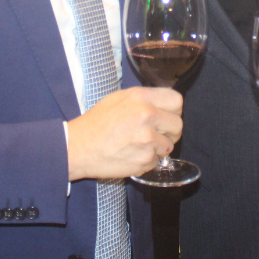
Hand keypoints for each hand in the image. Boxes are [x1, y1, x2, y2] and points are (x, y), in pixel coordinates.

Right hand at [66, 87, 182, 181]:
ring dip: (158, 148)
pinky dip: (147, 160)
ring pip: (169, 146)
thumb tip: (165, 102)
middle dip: (169, 132)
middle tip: (154, 134)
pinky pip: (157, 161)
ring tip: (138, 145)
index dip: (173, 110)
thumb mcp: (119, 98)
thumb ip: (144, 98)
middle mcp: (147, 116)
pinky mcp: (145, 160)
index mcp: (141, 98)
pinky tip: (132, 155)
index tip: (166, 116)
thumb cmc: (97, 122)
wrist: (79, 147)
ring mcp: (148, 140)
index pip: (177, 101)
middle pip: (178, 125)